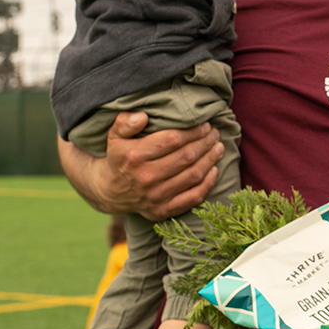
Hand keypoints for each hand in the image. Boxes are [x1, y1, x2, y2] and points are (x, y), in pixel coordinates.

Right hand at [60, 112, 223, 220]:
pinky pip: (193, 198)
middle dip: (205, 142)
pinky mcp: (163, 211)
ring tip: (218, 147)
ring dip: (211, 159)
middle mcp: (146, 178)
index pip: (173, 140)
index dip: (193, 131)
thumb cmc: (119, 157)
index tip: (205, 125)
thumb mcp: (114, 136)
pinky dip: (208, 184)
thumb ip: (125, 122)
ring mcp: (155, 197)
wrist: (110, 191)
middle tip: (215, 134)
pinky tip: (214, 169)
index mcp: (135, 156)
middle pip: (186, 156)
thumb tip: (143, 117)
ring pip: (193, 175)